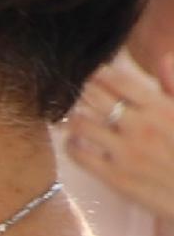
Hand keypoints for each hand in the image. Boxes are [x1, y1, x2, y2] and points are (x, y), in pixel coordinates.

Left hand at [67, 50, 173, 218]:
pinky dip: (72, 144)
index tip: (95, 76)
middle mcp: (140, 127)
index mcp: (161, 108)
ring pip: (80, 123)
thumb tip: (164, 59)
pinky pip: (78, 154)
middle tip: (83, 97)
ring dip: (75, 118)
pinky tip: (78, 143)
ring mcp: (125, 152)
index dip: (100, 74)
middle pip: (94, 97)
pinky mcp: (114, 177)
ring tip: (79, 119)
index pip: (118, 80)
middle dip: (85, 93)